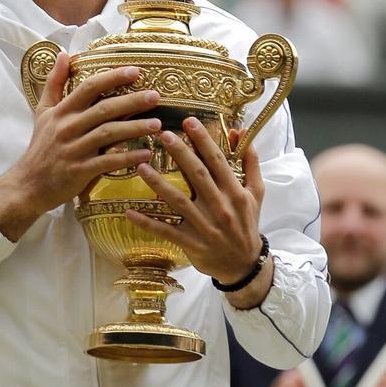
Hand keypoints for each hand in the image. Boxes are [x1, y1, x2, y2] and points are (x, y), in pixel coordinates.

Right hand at [0, 53, 160, 239]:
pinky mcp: (79, 171)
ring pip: (108, 134)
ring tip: (157, 124)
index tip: (136, 71)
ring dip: (134, 128)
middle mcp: (68, 127)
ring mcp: (74, 149)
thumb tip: (63, 54)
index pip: (89, 87)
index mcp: (62, 111)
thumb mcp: (43, 112)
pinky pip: (107, 162)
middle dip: (132, 101)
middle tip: (155, 96)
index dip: (113, 77)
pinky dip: (127, 158)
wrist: (28, 184)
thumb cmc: (40, 147)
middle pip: (104, 109)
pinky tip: (145, 154)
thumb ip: (54, 83)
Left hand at [128, 121, 269, 306]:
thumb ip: (250, 162)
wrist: (244, 265)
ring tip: (141, 166)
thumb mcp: (256, 193)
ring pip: (178, 201)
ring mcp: (203, 226)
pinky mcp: (190, 243)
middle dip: (180, 153)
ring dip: (158, 183)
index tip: (190, 121)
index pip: (217, 160)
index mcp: (234, 192)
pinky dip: (146, 222)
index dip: (203, 140)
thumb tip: (241, 132)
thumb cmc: (248, 223)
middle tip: (163, 134)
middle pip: (197, 175)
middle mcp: (219, 206)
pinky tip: (129, 211)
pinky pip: (165, 230)